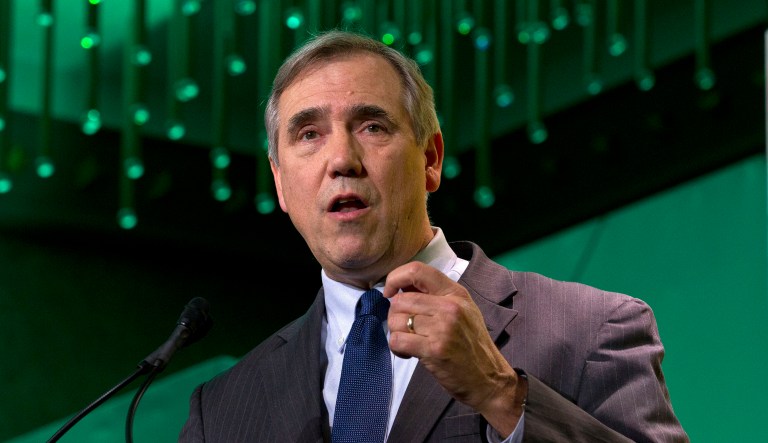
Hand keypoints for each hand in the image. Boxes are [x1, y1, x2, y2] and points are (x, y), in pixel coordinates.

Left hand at [383, 262, 525, 435]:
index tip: (390, 292)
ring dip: (395, 332)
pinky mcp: (434, 349)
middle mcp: (450, 306)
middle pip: (400, 300)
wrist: (488, 378)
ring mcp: (443, 328)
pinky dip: (396, 347)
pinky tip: (408, 352)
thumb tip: (400, 287)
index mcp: (455, 293)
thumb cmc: (470, 344)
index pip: (417, 270)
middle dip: (394, 315)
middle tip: (405, 328)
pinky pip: (397, 340)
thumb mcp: (461, 311)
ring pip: (396, 319)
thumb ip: (434, 296)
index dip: (396, 278)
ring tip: (409, 341)